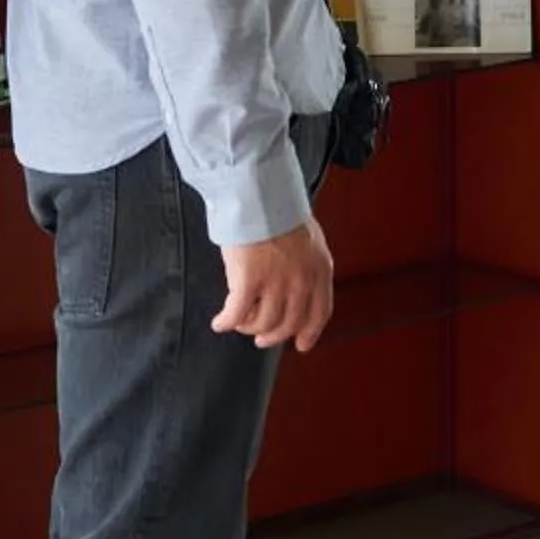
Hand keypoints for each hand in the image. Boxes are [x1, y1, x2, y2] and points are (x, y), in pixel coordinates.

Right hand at [212, 218, 335, 351]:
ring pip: (263, 323)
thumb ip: (307, 265)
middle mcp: (302, 280)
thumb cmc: (279, 209)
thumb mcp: (309, 238)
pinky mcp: (248, 281)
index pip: (320, 312)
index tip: (301, 345)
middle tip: (261, 339)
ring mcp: (276, 283)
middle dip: (274, 336)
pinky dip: (226, 322)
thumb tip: (296, 289)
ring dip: (249, 327)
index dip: (310, 333)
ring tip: (239, 323)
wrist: (259, 193)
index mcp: (320, 268)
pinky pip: (236, 313)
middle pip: (290, 323)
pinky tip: (218, 323)